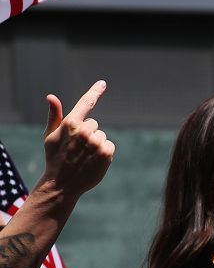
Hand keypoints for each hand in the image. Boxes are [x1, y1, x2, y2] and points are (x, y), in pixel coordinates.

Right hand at [40, 80, 113, 196]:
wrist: (62, 184)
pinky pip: (110, 145)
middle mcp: (84, 131)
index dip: (95, 92)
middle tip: (76, 148)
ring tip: (83, 156)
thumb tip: (51, 96)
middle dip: (87, 134)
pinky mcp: (106, 153)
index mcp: (70, 123)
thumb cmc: (55, 158)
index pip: (86, 103)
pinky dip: (105, 153)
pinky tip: (93, 161)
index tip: (102, 83)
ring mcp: (96, 142)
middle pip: (94, 124)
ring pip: (102, 136)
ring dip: (96, 144)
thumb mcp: (50, 136)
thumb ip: (54, 116)